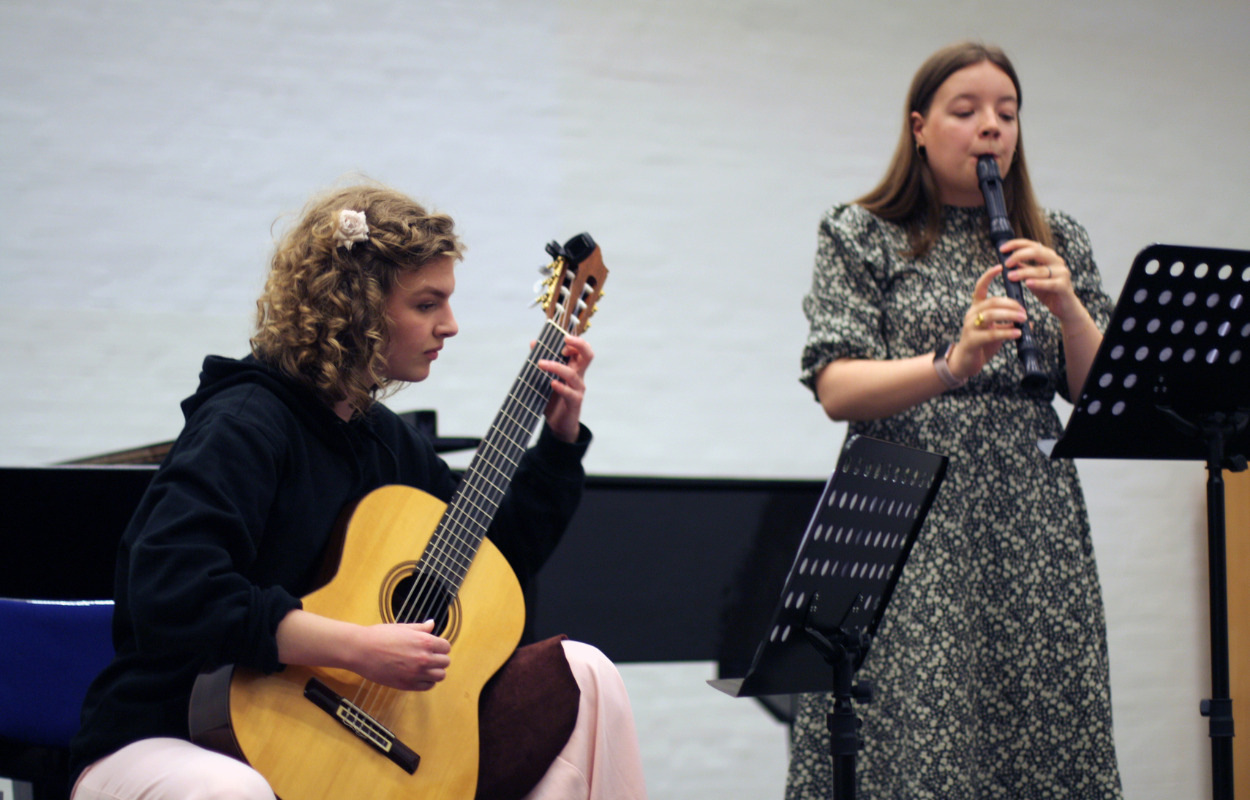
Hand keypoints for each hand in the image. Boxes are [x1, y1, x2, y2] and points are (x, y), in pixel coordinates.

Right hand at [351, 620, 449, 691]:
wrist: (360, 650)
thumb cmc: (379, 636)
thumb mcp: (403, 627)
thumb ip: (421, 628)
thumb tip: (432, 624)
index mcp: (424, 641)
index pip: (446, 647)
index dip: (441, 646)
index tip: (434, 647)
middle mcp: (423, 658)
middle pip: (445, 662)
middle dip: (439, 658)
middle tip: (430, 656)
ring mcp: (416, 673)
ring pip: (440, 676)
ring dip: (435, 671)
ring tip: (426, 667)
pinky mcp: (407, 685)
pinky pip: (428, 686)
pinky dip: (427, 682)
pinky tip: (419, 675)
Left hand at [536, 335, 592, 442]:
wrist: (558, 425)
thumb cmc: (553, 399)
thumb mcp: (545, 379)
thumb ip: (542, 361)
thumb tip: (533, 343)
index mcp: (573, 368)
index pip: (581, 349)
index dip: (574, 341)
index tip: (562, 337)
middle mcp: (578, 376)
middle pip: (588, 355)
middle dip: (579, 344)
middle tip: (566, 340)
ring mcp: (578, 389)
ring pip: (573, 374)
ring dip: (556, 366)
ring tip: (541, 363)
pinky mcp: (575, 403)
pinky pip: (570, 393)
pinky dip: (561, 387)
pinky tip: (552, 384)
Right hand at [948, 265, 1026, 379]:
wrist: (965, 362)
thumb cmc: (981, 344)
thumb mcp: (996, 331)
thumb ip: (1009, 324)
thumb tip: (1028, 322)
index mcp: (976, 309)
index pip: (980, 288)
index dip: (988, 276)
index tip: (999, 267)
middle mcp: (971, 315)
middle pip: (991, 302)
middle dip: (1010, 304)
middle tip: (1024, 310)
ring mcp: (970, 327)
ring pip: (991, 315)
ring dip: (1010, 315)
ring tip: (1023, 319)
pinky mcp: (972, 340)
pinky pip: (991, 333)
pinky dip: (1006, 332)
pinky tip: (1017, 333)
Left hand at [999, 238, 1083, 323]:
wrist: (1064, 307)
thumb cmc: (1047, 290)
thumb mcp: (1031, 277)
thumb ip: (1023, 268)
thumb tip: (1006, 260)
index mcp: (1048, 256)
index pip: (1032, 245)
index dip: (1016, 244)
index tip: (1002, 249)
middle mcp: (1057, 261)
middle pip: (1037, 252)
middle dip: (1019, 255)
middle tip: (1006, 264)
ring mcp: (1062, 273)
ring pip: (1040, 270)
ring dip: (1023, 273)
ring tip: (1010, 276)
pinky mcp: (1064, 285)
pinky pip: (1049, 283)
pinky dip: (1038, 283)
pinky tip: (1028, 283)